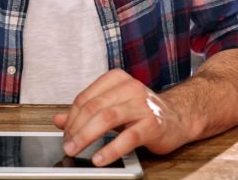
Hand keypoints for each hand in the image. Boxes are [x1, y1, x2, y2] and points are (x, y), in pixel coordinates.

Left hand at [53, 69, 195, 165]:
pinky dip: (111, 149)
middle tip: (67, 145)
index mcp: (116, 80)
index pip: (85, 98)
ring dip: (87, 136)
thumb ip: (86, 111)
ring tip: (76, 150)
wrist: (178, 116)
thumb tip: (58, 120)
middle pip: (93, 107)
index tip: (64, 134)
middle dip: (75, 128)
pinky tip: (100, 158)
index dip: (71, 118)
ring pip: (107, 118)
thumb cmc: (142, 111)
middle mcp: (130, 88)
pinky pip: (128, 137)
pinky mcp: (153, 124)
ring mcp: (142, 105)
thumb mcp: (112, 106)